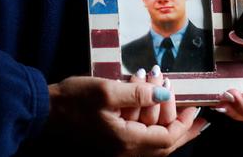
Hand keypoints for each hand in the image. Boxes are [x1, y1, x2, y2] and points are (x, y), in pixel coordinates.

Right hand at [47, 75, 205, 155]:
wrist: (45, 110)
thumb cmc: (73, 99)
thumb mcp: (106, 91)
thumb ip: (138, 94)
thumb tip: (165, 95)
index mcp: (126, 141)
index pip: (167, 138)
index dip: (185, 123)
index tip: (197, 107)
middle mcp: (124, 151)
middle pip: (164, 145)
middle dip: (182, 126)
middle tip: (196, 110)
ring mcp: (117, 148)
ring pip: (153, 140)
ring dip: (164, 118)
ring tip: (169, 93)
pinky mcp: (112, 141)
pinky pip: (141, 135)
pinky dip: (151, 121)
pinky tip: (152, 103)